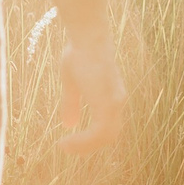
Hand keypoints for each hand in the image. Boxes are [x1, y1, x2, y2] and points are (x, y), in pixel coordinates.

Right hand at [55, 30, 126, 155]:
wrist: (86, 37)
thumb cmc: (78, 53)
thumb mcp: (72, 83)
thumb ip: (73, 103)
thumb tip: (69, 125)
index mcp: (111, 97)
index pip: (107, 127)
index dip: (90, 138)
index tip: (69, 141)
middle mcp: (117, 102)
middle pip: (109, 135)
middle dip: (88, 145)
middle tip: (68, 147)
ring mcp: (114, 103)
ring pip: (105, 137)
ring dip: (84, 146)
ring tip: (65, 147)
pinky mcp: (107, 103)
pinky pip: (98, 133)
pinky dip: (83, 141)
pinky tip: (66, 140)